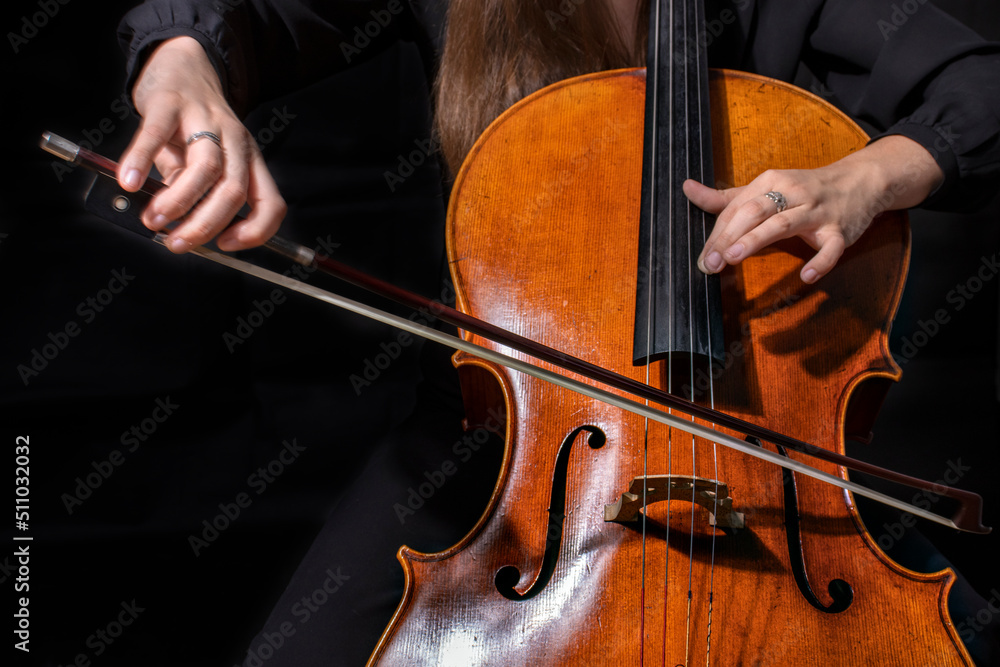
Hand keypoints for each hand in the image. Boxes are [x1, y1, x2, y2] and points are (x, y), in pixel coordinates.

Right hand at [116, 36, 285, 252]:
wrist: (181, 65)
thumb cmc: (190, 125)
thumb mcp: (199, 162)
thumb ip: (191, 192)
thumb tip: (171, 226)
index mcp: (249, 161)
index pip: (270, 203)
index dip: (255, 231)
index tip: (225, 246)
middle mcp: (235, 140)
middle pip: (233, 190)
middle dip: (206, 225)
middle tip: (177, 243)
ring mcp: (206, 118)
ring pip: (205, 167)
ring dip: (178, 202)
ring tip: (153, 219)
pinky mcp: (171, 102)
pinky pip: (157, 133)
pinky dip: (142, 160)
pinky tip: (130, 182)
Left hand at [685, 135, 943, 282]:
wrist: (860, 180)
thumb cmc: (803, 189)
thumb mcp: (764, 188)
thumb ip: (725, 197)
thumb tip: (687, 188)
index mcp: (770, 182)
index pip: (737, 208)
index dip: (718, 233)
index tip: (703, 258)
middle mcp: (792, 193)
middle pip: (755, 212)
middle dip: (730, 236)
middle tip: (711, 261)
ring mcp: (817, 212)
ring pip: (784, 224)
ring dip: (757, 240)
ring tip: (734, 257)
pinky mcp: (840, 230)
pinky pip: (831, 247)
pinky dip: (820, 261)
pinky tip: (805, 275)